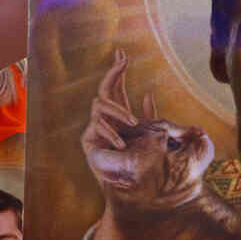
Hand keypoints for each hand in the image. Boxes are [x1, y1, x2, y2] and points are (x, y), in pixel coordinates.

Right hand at [80, 49, 155, 192]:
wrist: (134, 185)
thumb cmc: (145, 160)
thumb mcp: (152, 134)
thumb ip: (150, 115)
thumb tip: (148, 94)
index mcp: (120, 114)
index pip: (116, 88)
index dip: (117, 71)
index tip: (122, 54)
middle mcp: (106, 118)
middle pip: (105, 89)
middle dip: (113, 74)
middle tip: (123, 62)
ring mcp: (95, 128)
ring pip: (101, 104)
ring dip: (118, 110)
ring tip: (133, 122)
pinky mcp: (88, 141)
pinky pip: (97, 126)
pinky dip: (111, 132)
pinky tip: (121, 142)